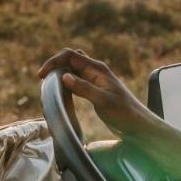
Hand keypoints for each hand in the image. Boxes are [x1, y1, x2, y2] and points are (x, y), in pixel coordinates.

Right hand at [37, 48, 158, 139]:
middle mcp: (95, 70)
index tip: (42, 75)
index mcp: (97, 69)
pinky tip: (62, 93)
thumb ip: (84, 88)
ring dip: (60, 73)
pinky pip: (77, 80)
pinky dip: (66, 83)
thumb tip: (64, 76)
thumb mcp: (102, 101)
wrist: (138, 124)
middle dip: (56, 65)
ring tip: (49, 87)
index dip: (54, 62)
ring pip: (73, 69)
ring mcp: (95, 79)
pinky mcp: (94, 89)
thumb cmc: (123, 113)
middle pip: (70, 59)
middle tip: (44, 81)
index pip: (70, 55)